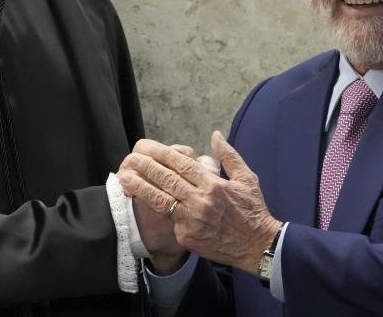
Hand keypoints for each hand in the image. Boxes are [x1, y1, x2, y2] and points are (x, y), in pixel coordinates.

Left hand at [119, 131, 280, 274]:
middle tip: (130, 157)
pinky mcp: (188, 236)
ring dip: (141, 187)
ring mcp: (192, 220)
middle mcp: (201, 201)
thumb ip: (228, 156)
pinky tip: (140, 201)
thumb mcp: (246, 178)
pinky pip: (169, 220)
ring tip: (125, 177)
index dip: (162, 154)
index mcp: (213, 184)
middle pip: (167, 179)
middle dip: (146, 167)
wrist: (257, 247)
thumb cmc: (252, 210)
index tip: (147, 147)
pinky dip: (156, 210)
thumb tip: (215, 135)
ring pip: (161, 200)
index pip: (181, 164)